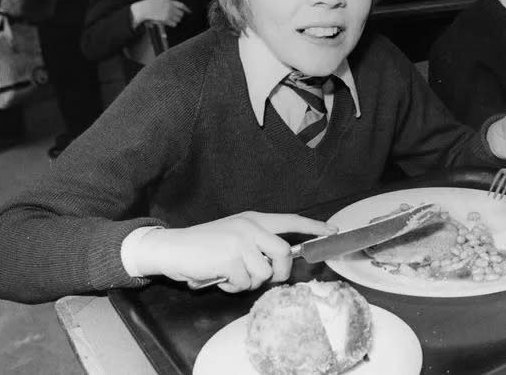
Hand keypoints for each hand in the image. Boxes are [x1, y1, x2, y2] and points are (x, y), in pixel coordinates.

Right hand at [130, 0, 189, 27]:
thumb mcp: (160, 1)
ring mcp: (169, 12)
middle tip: (173, 18)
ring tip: (169, 20)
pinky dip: (171, 24)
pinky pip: (174, 24)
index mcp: (169, 1)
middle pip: (181, 14)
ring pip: (178, 19)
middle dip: (178, 16)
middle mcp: (170, 6)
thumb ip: (168, 4)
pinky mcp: (166, 19)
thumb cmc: (150, 5)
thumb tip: (178, 10)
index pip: (181, 5)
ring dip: (175, 21)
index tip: (189, 12)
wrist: (144, 8)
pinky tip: (167, 23)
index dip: (186, 9)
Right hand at [135, 212, 336, 292]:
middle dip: (279, 272)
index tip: (332, 230)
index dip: (312, 227)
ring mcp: (241, 242)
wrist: (173, 247)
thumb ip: (256, 243)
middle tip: (264, 277)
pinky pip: (244, 283)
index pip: (289, 220)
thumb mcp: (233, 235)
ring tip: (230, 274)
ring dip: (247, 282)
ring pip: (264, 274)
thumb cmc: (203, 246)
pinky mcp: (231, 258)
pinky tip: (219, 276)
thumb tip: (278, 262)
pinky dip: (232, 286)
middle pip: (284, 253)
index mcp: (253, 219)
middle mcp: (250, 227)